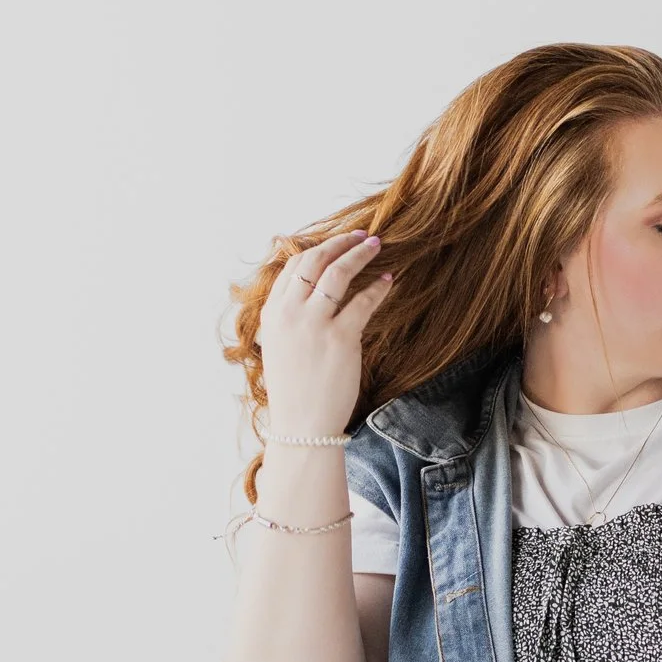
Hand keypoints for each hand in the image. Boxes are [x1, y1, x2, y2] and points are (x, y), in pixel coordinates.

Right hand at [257, 226, 394, 441]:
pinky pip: (363, 301)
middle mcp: (289, 313)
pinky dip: (378, 287)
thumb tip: (308, 297)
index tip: (335, 244)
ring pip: (338, 272)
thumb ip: (288, 319)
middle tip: (361, 236)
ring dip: (360, 254)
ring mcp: (314, 324)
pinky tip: (389, 280)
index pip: (292, 267)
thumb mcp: (279, 348)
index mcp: (272, 314)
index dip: (316, 250)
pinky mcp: (341, 338)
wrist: (302, 426)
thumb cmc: (295, 390)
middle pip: (314, 260)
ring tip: (376, 246)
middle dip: (339, 243)